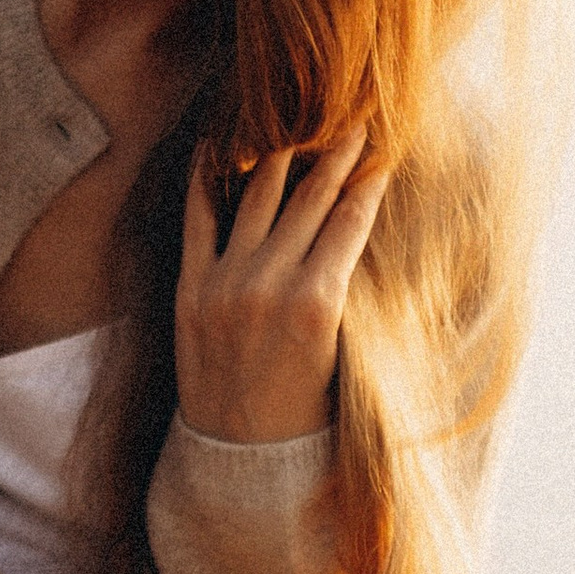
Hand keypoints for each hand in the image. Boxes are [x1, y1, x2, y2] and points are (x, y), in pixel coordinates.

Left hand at [175, 135, 386, 442]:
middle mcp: (270, 283)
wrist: (240, 455)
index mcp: (318, 303)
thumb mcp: (342, 351)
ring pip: (260, 195)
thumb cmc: (305, 409)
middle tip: (356, 118)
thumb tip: (355, 227)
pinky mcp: (190, 287)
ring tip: (302, 120)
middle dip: (339, 153)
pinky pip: (199, 217)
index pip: (351, 220)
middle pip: (312, 197)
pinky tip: (222, 140)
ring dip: (285, 151)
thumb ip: (344, 288)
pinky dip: (210, 176)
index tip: (385, 146)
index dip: (371, 178)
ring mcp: (225, 281)